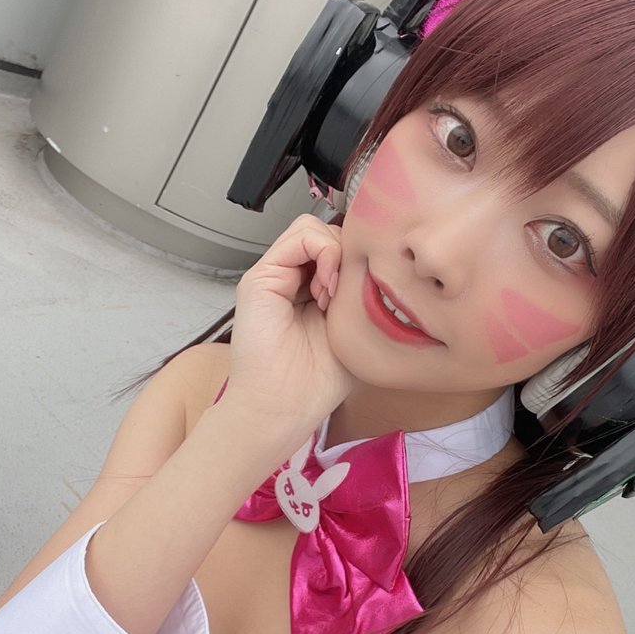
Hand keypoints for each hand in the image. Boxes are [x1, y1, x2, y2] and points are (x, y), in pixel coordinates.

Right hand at [222, 214, 352, 438]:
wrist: (282, 405)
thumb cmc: (317, 381)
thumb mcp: (353, 330)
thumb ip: (359, 296)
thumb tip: (374, 266)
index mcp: (312, 292)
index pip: (339, 250)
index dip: (355, 263)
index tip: (361, 297)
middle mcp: (291, 280)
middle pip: (328, 234)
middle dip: (346, 257)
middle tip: (345, 297)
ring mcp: (274, 276)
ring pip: (314, 228)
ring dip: (335, 255)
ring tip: (332, 295)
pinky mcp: (260, 277)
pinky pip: (301, 235)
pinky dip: (323, 253)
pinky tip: (326, 289)